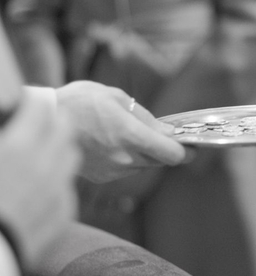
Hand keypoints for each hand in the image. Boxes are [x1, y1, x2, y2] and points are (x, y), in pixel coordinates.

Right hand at [0, 93, 80, 266]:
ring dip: (59, 150)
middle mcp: (45, 166)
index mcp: (17, 148)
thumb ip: (2, 136)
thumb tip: (11, 128)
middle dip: (53, 121)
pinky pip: (66, 188)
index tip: (24, 104)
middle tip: (38, 124)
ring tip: (40, 154)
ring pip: (71, 157)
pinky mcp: (63, 215)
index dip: (32, 103)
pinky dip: (56, 183)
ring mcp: (57, 191)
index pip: (41, 107)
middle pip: (66, 128)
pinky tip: (37, 190)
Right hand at [56, 81, 186, 182]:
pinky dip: (127, 159)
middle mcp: (125, 158)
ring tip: (126, 134)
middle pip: (160, 161)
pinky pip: (126, 170)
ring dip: (144, 153)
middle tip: (161, 135)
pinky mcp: (102, 178)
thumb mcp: (116, 98)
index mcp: (130, 136)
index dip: (187, 151)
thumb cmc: (79, 102)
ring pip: (143, 165)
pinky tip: (111, 144)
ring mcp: (113, 171)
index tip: (193, 146)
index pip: (173, 155)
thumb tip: (169, 133)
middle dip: (164, 149)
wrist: (43, 122)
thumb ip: (146, 119)